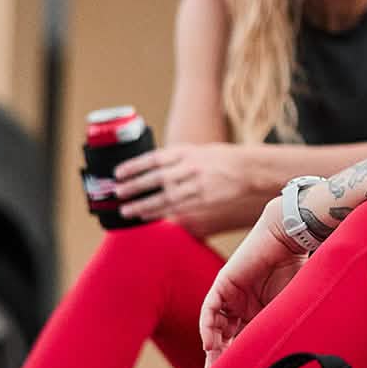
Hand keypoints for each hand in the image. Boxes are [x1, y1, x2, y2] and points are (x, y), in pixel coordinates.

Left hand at [116, 143, 249, 233]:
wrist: (248, 170)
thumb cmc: (220, 159)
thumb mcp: (196, 151)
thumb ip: (174, 159)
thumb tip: (148, 170)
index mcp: (186, 152)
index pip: (154, 158)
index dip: (134, 166)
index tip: (118, 173)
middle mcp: (190, 168)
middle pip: (156, 179)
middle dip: (134, 187)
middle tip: (118, 193)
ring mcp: (197, 186)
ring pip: (165, 198)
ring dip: (143, 205)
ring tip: (127, 210)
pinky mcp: (203, 200)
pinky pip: (177, 209)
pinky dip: (160, 213)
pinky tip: (147, 216)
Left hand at [199, 197, 305, 367]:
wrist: (290, 237)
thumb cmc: (298, 268)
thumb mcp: (292, 305)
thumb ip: (286, 326)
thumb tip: (299, 357)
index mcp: (260, 313)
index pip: (244, 342)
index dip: (239, 362)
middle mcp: (243, 306)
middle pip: (226, 339)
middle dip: (221, 361)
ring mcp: (231, 295)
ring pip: (216, 327)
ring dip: (213, 348)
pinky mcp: (223, 284)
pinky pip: (210, 309)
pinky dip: (208, 326)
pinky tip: (210, 343)